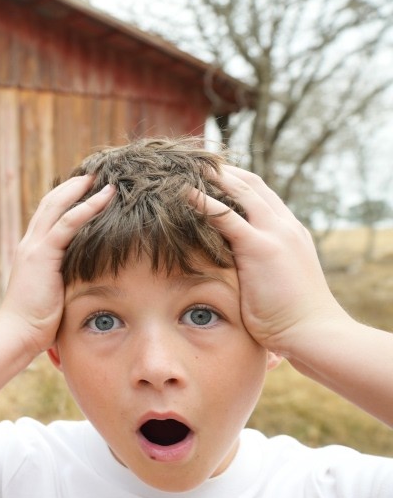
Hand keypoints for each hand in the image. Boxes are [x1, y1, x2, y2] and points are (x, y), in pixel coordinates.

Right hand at [0, 175, 114, 355]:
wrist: (16, 334)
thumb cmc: (35, 324)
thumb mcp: (52, 294)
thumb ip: (64, 281)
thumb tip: (87, 282)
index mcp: (31, 252)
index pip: (48, 216)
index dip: (66, 199)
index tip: (86, 189)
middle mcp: (29, 244)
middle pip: (51, 203)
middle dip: (73, 186)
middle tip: (96, 174)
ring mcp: (34, 247)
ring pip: (57, 206)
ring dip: (81, 189)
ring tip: (103, 178)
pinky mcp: (42, 255)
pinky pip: (67, 223)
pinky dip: (87, 208)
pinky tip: (105, 197)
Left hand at [188, 165, 348, 353]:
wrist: (314, 333)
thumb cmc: (293, 318)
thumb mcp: (276, 281)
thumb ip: (259, 266)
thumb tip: (238, 271)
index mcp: (290, 232)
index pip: (262, 195)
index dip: (236, 182)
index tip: (210, 176)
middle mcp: (285, 226)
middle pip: (252, 184)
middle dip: (222, 172)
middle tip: (192, 164)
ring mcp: (275, 233)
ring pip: (241, 191)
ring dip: (213, 177)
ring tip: (184, 168)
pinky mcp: (260, 247)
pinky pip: (226, 216)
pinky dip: (203, 201)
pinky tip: (182, 192)